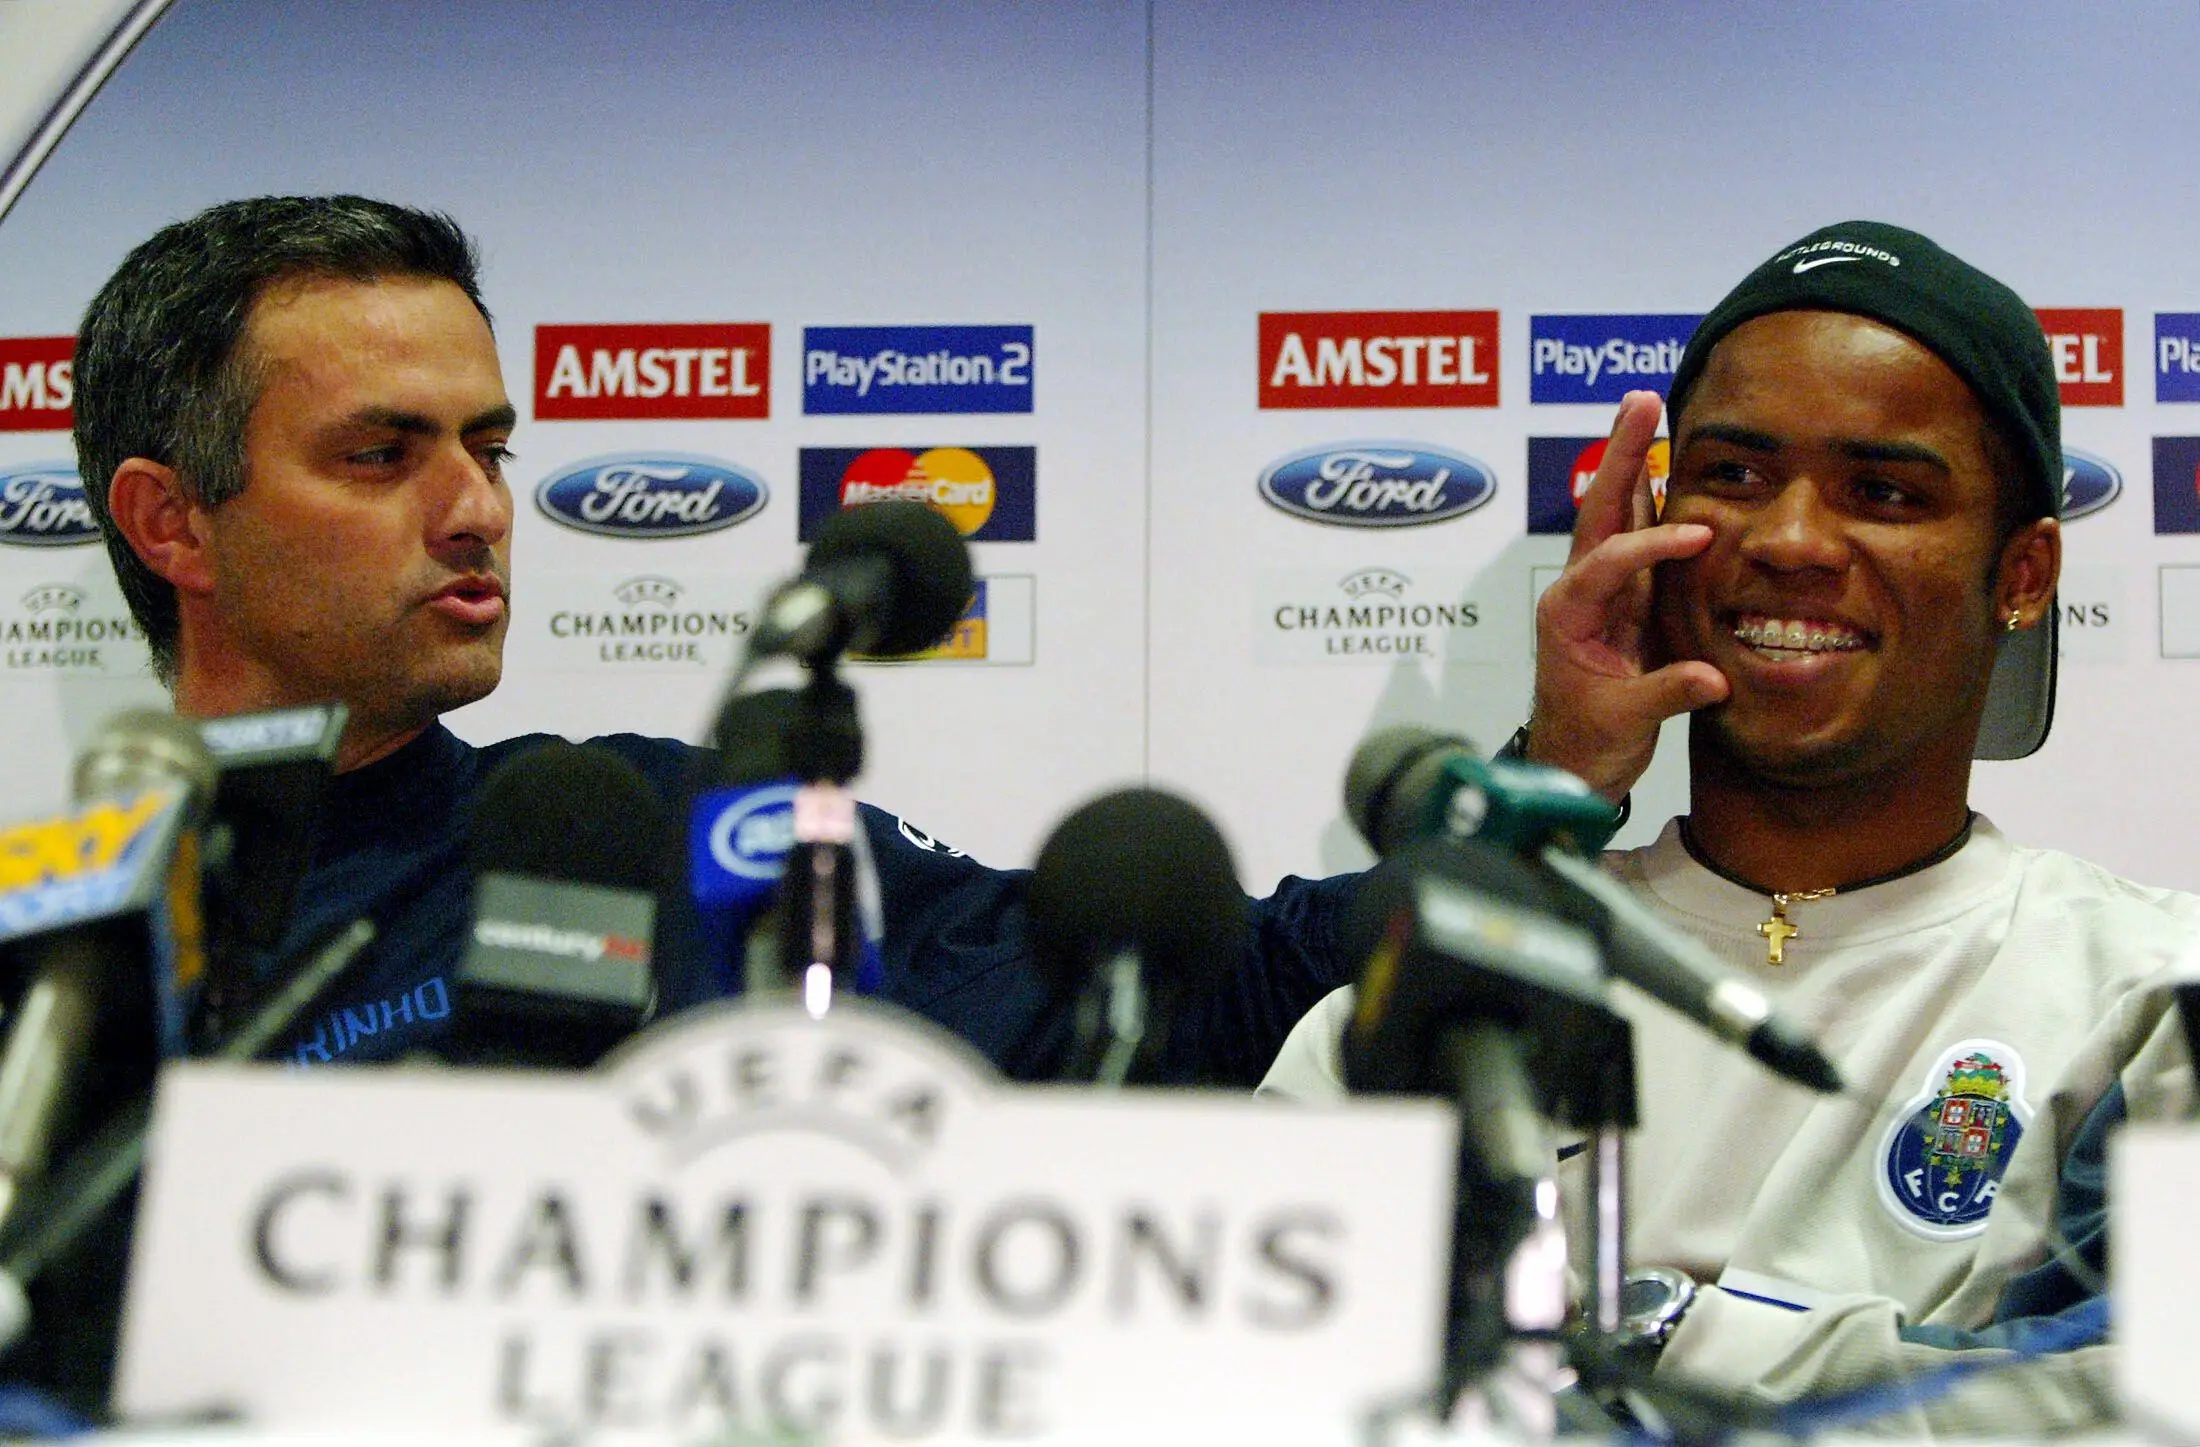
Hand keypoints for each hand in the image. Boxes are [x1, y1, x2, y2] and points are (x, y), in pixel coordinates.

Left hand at [1527, 391, 1727, 799]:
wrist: (1573, 764)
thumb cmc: (1588, 742)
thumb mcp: (1625, 722)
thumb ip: (1666, 694)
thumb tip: (1712, 680)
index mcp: (1567, 613)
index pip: (1608, 562)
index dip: (1651, 545)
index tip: (1697, 535)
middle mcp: (1579, 590)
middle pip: (1600, 510)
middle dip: (1621, 456)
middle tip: (1640, 401)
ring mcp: (1603, 591)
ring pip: (1617, 515)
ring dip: (1633, 463)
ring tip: (1647, 409)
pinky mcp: (1625, 600)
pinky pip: (1639, 539)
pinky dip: (1655, 502)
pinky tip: (1670, 466)